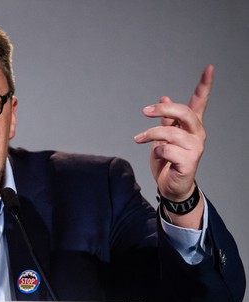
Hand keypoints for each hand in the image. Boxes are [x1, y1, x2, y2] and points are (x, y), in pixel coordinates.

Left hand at [134, 64, 212, 201]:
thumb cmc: (169, 162)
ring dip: (149, 135)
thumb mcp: (164, 137)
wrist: (172, 187)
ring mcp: (195, 148)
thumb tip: (165, 98)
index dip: (205, 85)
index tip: (209, 67)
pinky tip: (158, 156)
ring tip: (138, 139)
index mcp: (192, 126)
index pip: (200, 102)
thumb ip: (167, 120)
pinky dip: (156, 152)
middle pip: (184, 112)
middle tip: (145, 111)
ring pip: (169, 132)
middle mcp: (197, 134)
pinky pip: (166, 150)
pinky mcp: (188, 162)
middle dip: (162, 110)